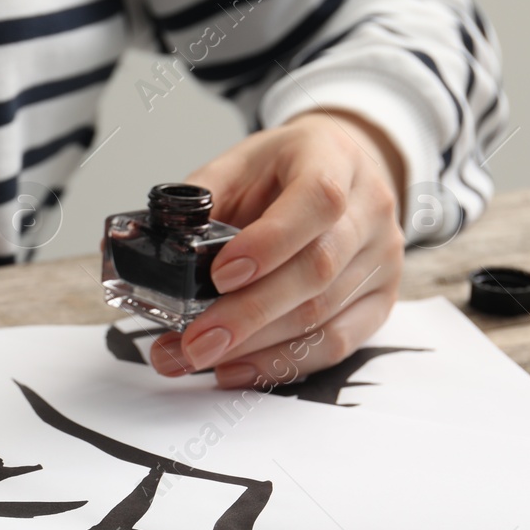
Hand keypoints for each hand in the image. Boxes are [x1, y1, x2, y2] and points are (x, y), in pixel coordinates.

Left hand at [149, 110, 407, 388]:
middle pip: (317, 270)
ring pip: (322, 315)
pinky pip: (335, 344)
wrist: (341, 171)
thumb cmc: (283, 170)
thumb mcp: (239, 163)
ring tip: (193, 357)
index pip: (317, 201)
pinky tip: (235, 369)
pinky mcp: (379, 300)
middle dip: (247, 313)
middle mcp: (369, 209)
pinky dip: (281, 363)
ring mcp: (381, 258)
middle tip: (193, 341)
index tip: (220, 274)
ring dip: (252, 346)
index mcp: (332, 159)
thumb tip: (149, 242)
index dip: (270, 242)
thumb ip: (200, 197)